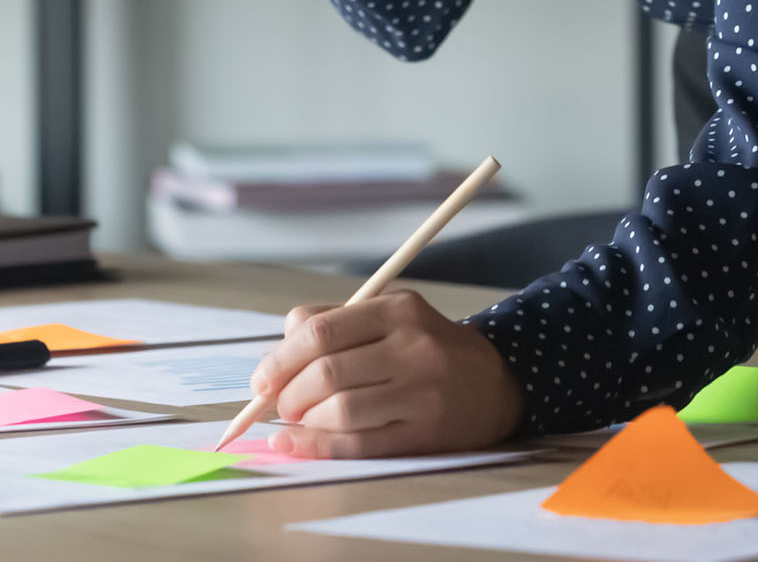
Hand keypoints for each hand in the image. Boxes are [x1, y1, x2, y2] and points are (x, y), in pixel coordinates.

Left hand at [247, 289, 524, 457]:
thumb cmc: (425, 346)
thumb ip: (334, 321)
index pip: (322, 332)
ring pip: (341, 410)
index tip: (262, 379)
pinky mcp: (425, 432)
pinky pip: (361, 444)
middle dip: (290, 393)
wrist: (495, 382)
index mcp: (397, 310)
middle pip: (327, 373)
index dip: (281, 359)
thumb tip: (279, 348)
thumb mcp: (389, 315)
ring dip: (305, 421)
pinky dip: (321, 446)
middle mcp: (412, 348)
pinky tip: (300, 444)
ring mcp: (421, 392)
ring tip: (297, 421)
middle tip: (280, 403)